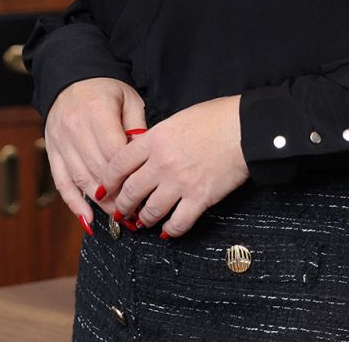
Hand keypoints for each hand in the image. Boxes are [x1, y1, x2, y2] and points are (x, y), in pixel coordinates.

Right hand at [43, 78, 145, 231]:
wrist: (71, 78)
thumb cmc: (106, 89)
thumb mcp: (129, 100)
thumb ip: (137, 128)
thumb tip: (146, 161)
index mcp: (97, 112)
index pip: (114, 153)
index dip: (129, 175)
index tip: (144, 190)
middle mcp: (75, 128)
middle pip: (98, 170)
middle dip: (117, 194)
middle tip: (136, 211)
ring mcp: (60, 141)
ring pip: (81, 180)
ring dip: (100, 203)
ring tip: (119, 216)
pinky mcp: (52, 151)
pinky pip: (61, 182)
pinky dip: (74, 204)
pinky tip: (88, 219)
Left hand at [97, 95, 247, 238]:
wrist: (243, 128)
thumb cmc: (214, 118)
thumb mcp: (176, 121)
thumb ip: (156, 139)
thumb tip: (143, 155)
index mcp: (154, 140)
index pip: (118, 164)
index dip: (107, 180)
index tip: (105, 188)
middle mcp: (162, 163)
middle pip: (130, 192)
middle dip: (122, 205)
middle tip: (122, 210)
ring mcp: (180, 183)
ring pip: (150, 211)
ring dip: (144, 219)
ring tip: (144, 220)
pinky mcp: (200, 198)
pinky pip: (178, 223)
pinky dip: (170, 230)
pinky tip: (169, 228)